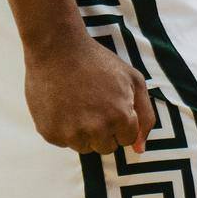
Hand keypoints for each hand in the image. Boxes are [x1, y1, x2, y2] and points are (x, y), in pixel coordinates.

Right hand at [24, 32, 154, 154]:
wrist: (57, 47)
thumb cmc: (97, 60)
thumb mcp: (133, 79)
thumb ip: (145, 116)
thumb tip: (139, 150)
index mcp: (120, 117)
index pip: (126, 139)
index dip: (120, 120)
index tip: (110, 103)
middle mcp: (97, 130)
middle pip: (106, 147)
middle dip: (104, 129)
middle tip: (93, 103)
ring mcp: (72, 134)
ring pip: (85, 147)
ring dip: (84, 132)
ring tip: (77, 103)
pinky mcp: (51, 134)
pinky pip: (64, 142)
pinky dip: (64, 128)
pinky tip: (63, 105)